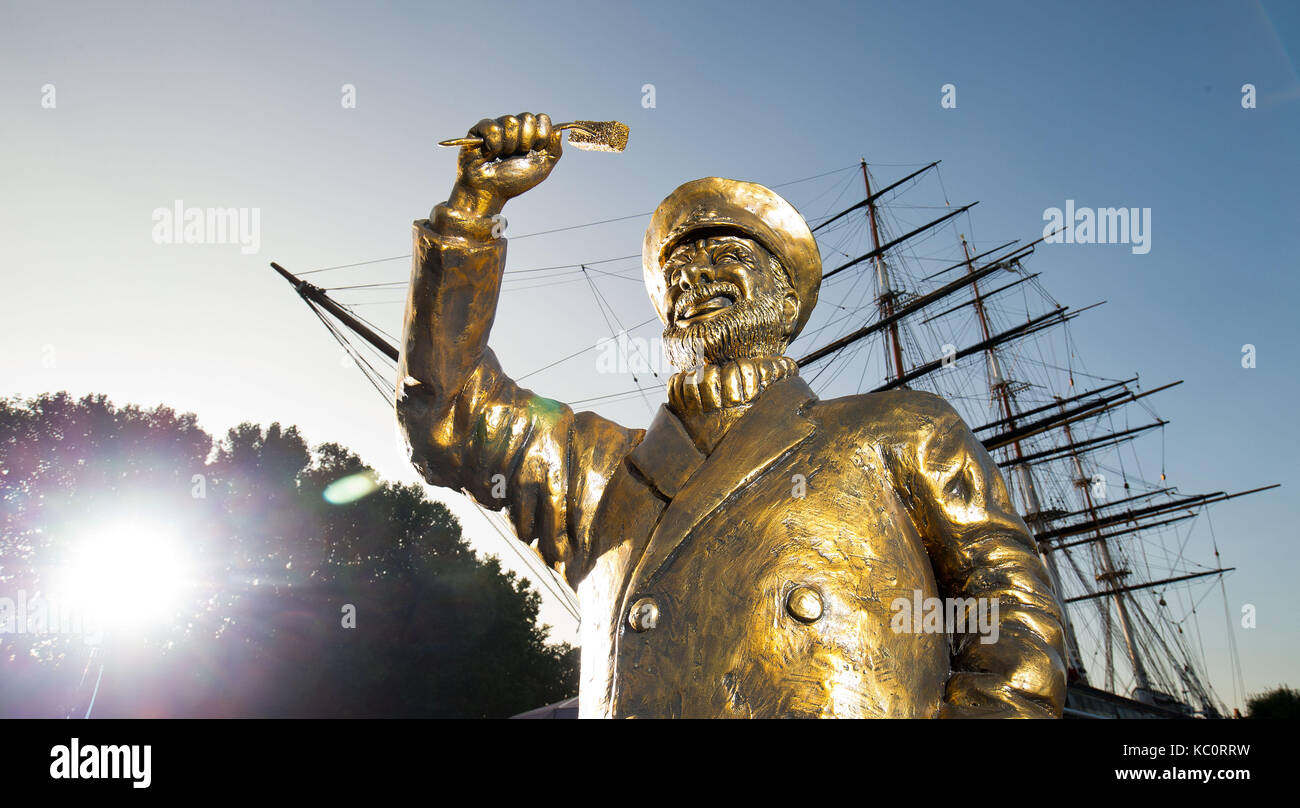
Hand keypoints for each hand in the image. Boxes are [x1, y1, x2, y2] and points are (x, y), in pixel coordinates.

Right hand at [447, 112, 561, 217]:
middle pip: (528, 117)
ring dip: (509, 145)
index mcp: (531, 135)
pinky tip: (490, 154)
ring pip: (511, 121)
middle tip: (517, 155)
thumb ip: (555, 150)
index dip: (541, 135)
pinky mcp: (480, 129)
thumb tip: (559, 131)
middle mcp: (515, 129)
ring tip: (502, 156)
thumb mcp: (542, 169)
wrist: (490, 191)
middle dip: (525, 141)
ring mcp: (498, 127)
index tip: (536, 150)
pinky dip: (494, 145)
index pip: (542, 118)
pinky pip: (493, 128)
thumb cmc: (514, 181)